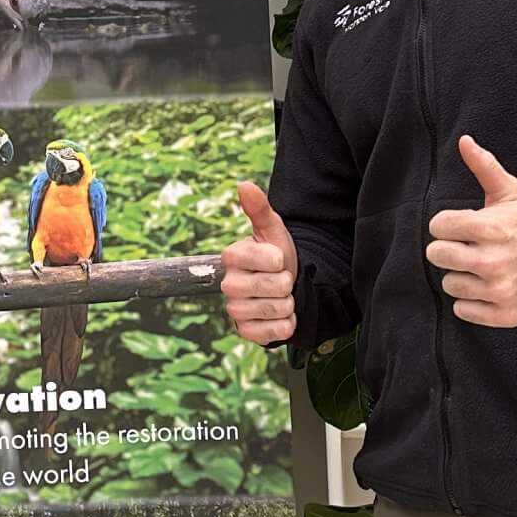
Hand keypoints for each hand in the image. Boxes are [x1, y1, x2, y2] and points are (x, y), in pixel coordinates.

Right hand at [221, 181, 298, 345]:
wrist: (282, 288)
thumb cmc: (276, 256)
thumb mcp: (272, 230)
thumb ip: (259, 209)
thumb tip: (244, 184)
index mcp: (232, 256)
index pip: (271, 259)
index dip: (281, 260)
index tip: (277, 259)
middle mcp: (228, 284)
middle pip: (276, 286)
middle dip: (286, 283)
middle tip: (279, 280)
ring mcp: (235, 310)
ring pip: (278, 308)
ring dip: (287, 304)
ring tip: (279, 296)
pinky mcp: (245, 332)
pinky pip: (276, 331)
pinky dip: (285, 324)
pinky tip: (279, 315)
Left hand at [426, 136, 516, 326]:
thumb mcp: (510, 194)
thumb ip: (484, 167)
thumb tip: (464, 141)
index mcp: (490, 228)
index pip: (438, 226)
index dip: (448, 225)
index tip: (462, 227)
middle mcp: (492, 261)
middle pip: (437, 255)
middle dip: (449, 250)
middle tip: (469, 249)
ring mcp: (497, 289)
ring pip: (449, 283)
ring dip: (462, 277)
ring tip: (483, 269)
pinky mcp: (502, 314)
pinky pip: (462, 310)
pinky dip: (472, 302)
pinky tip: (488, 289)